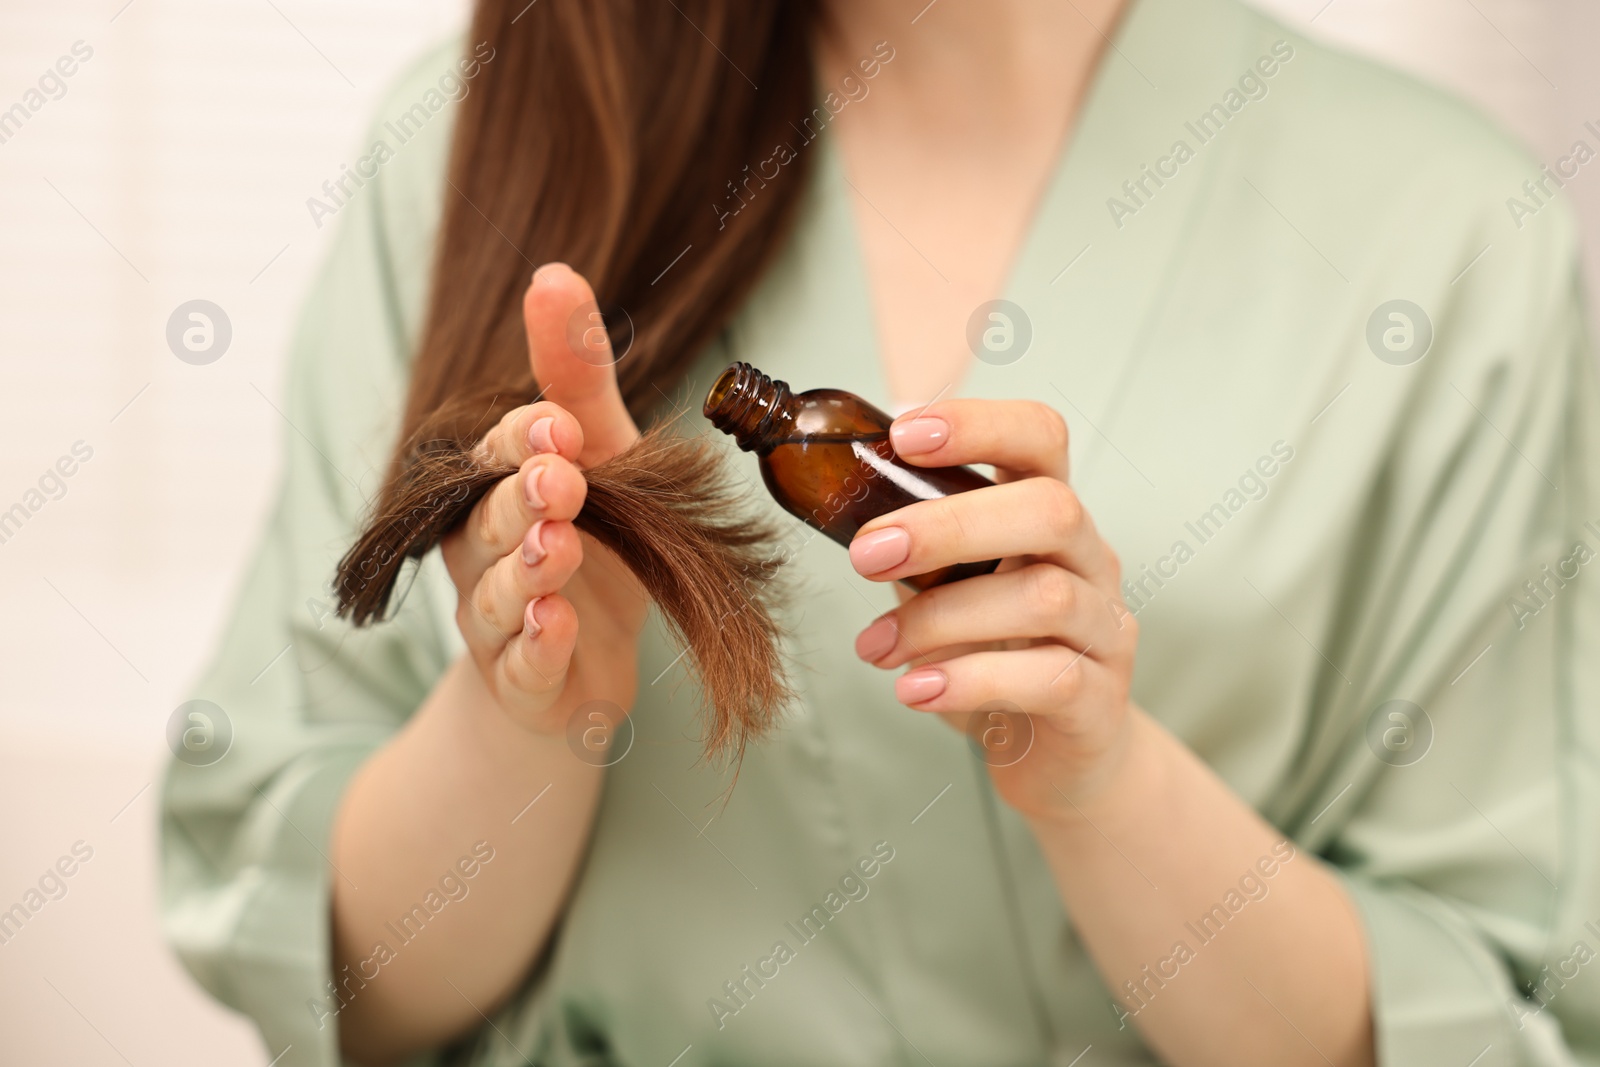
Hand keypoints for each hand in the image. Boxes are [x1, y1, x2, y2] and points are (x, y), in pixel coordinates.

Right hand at [440, 263, 647, 735]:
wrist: (584, 664)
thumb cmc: (593, 540)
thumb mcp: (602, 450)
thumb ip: (576, 374)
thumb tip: (552, 271)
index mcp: (490, 491)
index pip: (494, 456)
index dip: (524, 441)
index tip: (561, 426)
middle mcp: (479, 554)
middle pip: (486, 522)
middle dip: (519, 499)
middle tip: (560, 481)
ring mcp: (496, 624)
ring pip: (495, 596)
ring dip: (526, 571)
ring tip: (556, 546)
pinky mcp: (524, 683)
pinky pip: (521, 667)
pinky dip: (537, 647)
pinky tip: (556, 624)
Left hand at [848, 399, 1139, 820]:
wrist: (1059, 758)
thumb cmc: (998, 659)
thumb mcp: (952, 591)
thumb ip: (916, 551)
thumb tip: (836, 506)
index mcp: (1051, 518)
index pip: (1040, 438)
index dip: (979, 424)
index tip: (903, 432)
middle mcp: (1091, 561)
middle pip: (1050, 509)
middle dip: (949, 525)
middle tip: (867, 556)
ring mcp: (1105, 629)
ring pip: (1042, 598)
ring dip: (940, 619)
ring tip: (875, 646)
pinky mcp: (1100, 700)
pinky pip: (1048, 677)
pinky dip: (971, 680)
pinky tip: (916, 689)